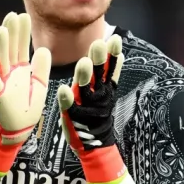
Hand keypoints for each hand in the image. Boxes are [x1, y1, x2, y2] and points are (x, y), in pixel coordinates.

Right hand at [0, 12, 50, 175]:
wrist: (18, 132)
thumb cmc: (27, 110)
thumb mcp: (40, 86)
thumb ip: (41, 69)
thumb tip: (44, 49)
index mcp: (20, 70)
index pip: (20, 47)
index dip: (21, 33)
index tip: (23, 16)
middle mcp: (9, 73)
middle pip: (9, 48)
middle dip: (11, 32)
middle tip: (13, 15)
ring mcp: (2, 82)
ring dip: (0, 45)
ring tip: (2, 29)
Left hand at [57, 35, 126, 183]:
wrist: (95, 145)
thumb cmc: (95, 115)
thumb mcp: (102, 93)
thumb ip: (106, 74)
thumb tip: (118, 54)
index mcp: (101, 87)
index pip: (107, 67)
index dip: (111, 54)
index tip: (114, 39)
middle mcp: (96, 96)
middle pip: (99, 75)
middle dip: (99, 59)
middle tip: (100, 44)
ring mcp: (86, 107)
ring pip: (86, 89)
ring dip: (84, 76)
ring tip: (83, 62)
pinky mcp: (74, 118)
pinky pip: (69, 108)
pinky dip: (67, 100)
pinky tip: (64, 90)